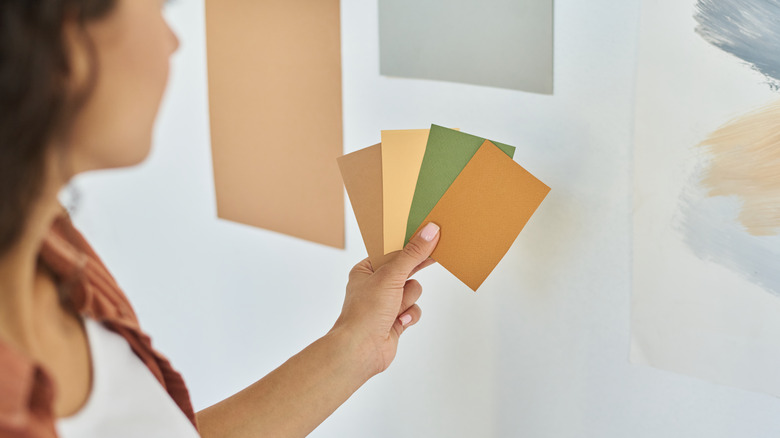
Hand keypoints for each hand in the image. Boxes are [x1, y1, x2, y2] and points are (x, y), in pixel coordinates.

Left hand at [331, 222, 440, 375]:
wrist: (360, 350)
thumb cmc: (366, 312)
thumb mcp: (391, 276)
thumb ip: (413, 254)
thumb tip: (430, 232)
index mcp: (365, 270)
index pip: (392, 251)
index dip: (410, 244)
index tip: (429, 234)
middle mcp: (374, 285)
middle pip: (405, 270)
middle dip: (412, 272)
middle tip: (437, 253)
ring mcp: (385, 304)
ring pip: (412, 291)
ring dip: (408, 300)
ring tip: (395, 309)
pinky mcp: (395, 320)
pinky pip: (413, 310)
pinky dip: (409, 316)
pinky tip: (397, 323)